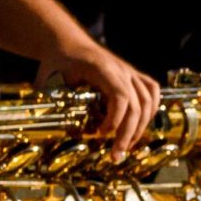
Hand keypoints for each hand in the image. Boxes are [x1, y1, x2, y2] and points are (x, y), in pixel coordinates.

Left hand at [37, 42, 163, 153]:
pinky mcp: (132, 75)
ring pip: (148, 100)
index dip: (115, 119)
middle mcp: (120, 69)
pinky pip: (152, 91)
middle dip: (128, 133)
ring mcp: (129, 71)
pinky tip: (140, 127)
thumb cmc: (58, 63)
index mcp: (101, 68)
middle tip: (116, 155)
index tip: (100, 134)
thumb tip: (64, 131)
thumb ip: (54, 105)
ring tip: (126, 147)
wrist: (67, 44)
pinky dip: (150, 111)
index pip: (121, 96)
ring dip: (140, 127)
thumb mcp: (49, 81)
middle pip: (137, 103)